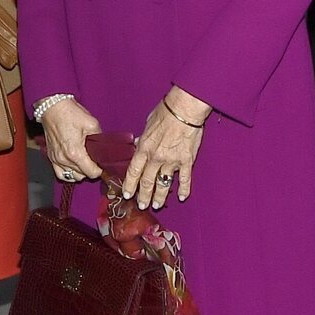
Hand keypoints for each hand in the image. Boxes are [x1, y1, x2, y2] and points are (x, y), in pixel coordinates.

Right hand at [40, 98, 101, 183]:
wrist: (53, 107)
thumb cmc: (70, 114)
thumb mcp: (91, 123)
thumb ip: (100, 138)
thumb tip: (104, 148)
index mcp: (75, 153)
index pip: (91, 173)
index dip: (100, 170)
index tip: (102, 165)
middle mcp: (64, 159)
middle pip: (82, 176)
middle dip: (90, 170)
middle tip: (95, 161)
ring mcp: (56, 159)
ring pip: (72, 176)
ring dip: (80, 172)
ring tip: (85, 163)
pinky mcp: (51, 157)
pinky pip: (60, 174)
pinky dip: (68, 173)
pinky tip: (73, 167)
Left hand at [123, 89, 209, 209]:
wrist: (184, 109)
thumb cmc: (165, 112)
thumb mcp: (147, 124)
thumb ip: (142, 138)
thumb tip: (137, 144)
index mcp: (144, 149)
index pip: (133, 172)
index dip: (129, 185)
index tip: (127, 195)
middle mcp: (156, 158)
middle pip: (147, 182)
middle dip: (143, 196)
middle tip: (142, 205)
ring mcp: (172, 161)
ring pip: (164, 184)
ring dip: (160, 197)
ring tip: (157, 205)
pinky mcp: (187, 161)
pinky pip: (185, 179)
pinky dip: (184, 189)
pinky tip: (182, 196)